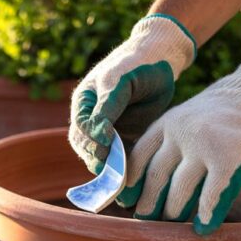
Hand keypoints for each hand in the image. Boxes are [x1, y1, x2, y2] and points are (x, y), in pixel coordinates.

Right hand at [68, 14, 195, 174]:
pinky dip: (122, 167)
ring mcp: (106, 129)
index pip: (81, 130)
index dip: (92, 142)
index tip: (107, 150)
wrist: (160, 59)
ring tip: (121, 180)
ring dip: (108, 167)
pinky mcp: (123, 137)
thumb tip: (98, 136)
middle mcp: (90, 118)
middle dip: (98, 160)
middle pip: (86, 147)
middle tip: (114, 173)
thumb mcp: (120, 81)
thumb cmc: (138, 64)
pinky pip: (117, 156)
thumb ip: (108, 108)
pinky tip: (131, 177)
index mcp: (83, 102)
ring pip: (99, 155)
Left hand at [125, 36, 240, 234]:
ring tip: (171, 222)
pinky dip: (206, 215)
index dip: (129, 181)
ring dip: (174, 210)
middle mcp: (181, 134)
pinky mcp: (228, 160)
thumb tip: (151, 175)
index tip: (124, 199)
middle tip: (144, 219)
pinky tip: (203, 228)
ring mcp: (204, 147)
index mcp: (168, 123)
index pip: (138, 156)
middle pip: (156, 176)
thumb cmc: (226, 111)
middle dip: (148, 201)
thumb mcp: (190, 115)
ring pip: (180, 189)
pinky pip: (211, 195)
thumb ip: (172, 139)